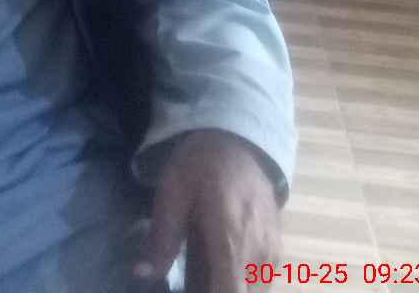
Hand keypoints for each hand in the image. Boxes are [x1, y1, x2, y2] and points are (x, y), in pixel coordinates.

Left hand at [134, 129, 280, 291]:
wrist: (239, 140)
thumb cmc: (202, 163)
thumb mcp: (173, 192)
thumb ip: (162, 237)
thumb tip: (142, 274)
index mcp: (231, 238)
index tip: (188, 290)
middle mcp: (259, 254)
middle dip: (213, 291)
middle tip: (192, 276)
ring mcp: (272, 254)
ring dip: (226, 286)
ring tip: (202, 270)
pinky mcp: (276, 252)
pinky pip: (260, 282)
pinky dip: (239, 282)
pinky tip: (217, 267)